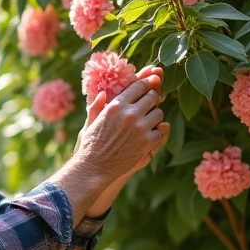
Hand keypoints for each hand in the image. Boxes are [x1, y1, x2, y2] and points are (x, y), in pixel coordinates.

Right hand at [73, 65, 167, 183]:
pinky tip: (144, 139)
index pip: (138, 86)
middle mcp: (129, 113)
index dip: (148, 83)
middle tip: (150, 104)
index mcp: (116, 105)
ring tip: (145, 124)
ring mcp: (140, 127)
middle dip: (153, 99)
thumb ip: (97, 106)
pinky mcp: (148, 141)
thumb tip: (103, 93)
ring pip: (159, 113)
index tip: (153, 82)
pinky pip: (160, 131)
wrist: (94, 168)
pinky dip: (154, 134)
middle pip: (152, 96)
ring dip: (154, 117)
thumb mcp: (90, 123)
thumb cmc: (90, 145)